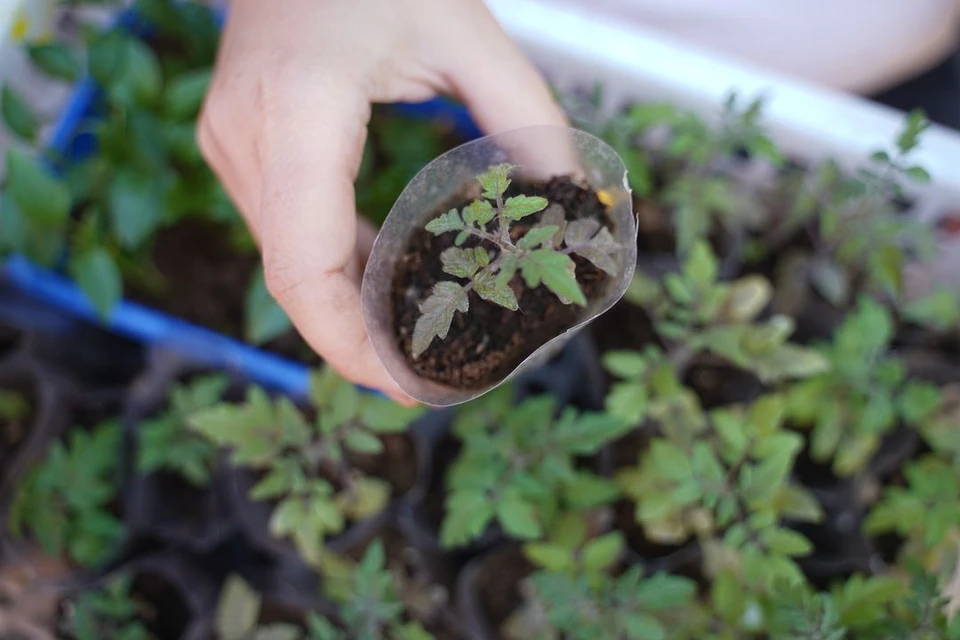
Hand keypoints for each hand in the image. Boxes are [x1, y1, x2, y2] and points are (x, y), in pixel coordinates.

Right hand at [197, 0, 567, 403]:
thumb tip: (574, 205)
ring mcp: (232, 143)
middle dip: (356, 345)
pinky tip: (383, 289)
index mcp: (297, 111)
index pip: (304, 268)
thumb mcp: (466, 31)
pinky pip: (285, 232)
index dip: (350, 346)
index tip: (408, 387)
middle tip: (430, 382)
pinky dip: (334, 270)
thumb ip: (526, 118)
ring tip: (415, 348)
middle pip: (293, 281)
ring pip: (285, 264)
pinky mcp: (239, 145)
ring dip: (346, 313)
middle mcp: (246, 137)